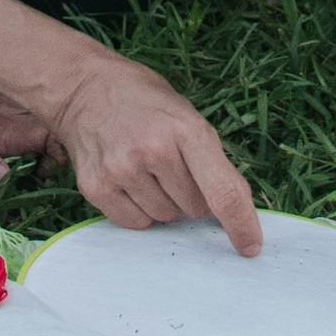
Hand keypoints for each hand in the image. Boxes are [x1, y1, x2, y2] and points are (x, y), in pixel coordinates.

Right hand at [45, 52, 260, 254]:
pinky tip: (129, 181)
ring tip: (148, 170)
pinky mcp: (96, 187)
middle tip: (173, 167)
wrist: (84, 89)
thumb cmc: (145, 103)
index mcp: (186, 130)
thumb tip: (237, 210)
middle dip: (192, 197)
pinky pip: (134, 223)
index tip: (250, 247)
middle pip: (194, 209)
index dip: (241, 225)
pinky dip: (139, 210)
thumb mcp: (187, 117)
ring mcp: (121, 170)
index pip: (223, 192)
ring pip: (164, 219)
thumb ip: (212, 161)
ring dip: (165, 204)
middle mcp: (153, 151)